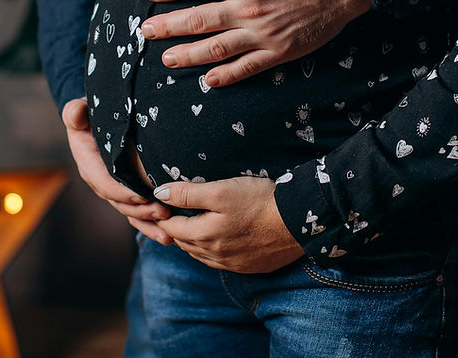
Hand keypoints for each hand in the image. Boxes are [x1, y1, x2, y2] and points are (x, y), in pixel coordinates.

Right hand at [62, 98, 172, 244]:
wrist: (99, 120)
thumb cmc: (92, 112)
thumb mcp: (81, 110)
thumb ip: (76, 112)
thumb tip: (76, 115)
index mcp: (89, 163)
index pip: (105, 182)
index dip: (122, 192)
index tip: (142, 197)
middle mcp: (100, 181)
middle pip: (121, 203)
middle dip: (142, 212)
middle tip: (164, 213)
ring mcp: (114, 190)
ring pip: (131, 213)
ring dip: (149, 225)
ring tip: (170, 233)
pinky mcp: (127, 194)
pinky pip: (138, 213)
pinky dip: (152, 225)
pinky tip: (170, 235)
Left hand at [141, 0, 371, 86]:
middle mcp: (247, 9)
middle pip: (197, 21)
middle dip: (167, 27)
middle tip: (144, 33)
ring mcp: (263, 34)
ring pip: (217, 48)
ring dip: (188, 55)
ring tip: (167, 59)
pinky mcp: (280, 51)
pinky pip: (248, 67)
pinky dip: (227, 75)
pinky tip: (209, 80)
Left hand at [154, 177, 304, 272]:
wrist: (299, 220)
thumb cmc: (259, 201)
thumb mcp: (220, 190)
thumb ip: (187, 193)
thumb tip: (158, 194)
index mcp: (204, 236)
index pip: (171, 229)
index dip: (164, 215)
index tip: (163, 204)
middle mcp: (215, 255)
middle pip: (185, 243)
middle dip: (176, 229)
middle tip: (175, 212)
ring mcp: (232, 264)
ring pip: (201, 255)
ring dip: (193, 241)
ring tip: (194, 224)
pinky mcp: (249, 267)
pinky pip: (221, 261)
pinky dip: (212, 250)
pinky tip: (218, 238)